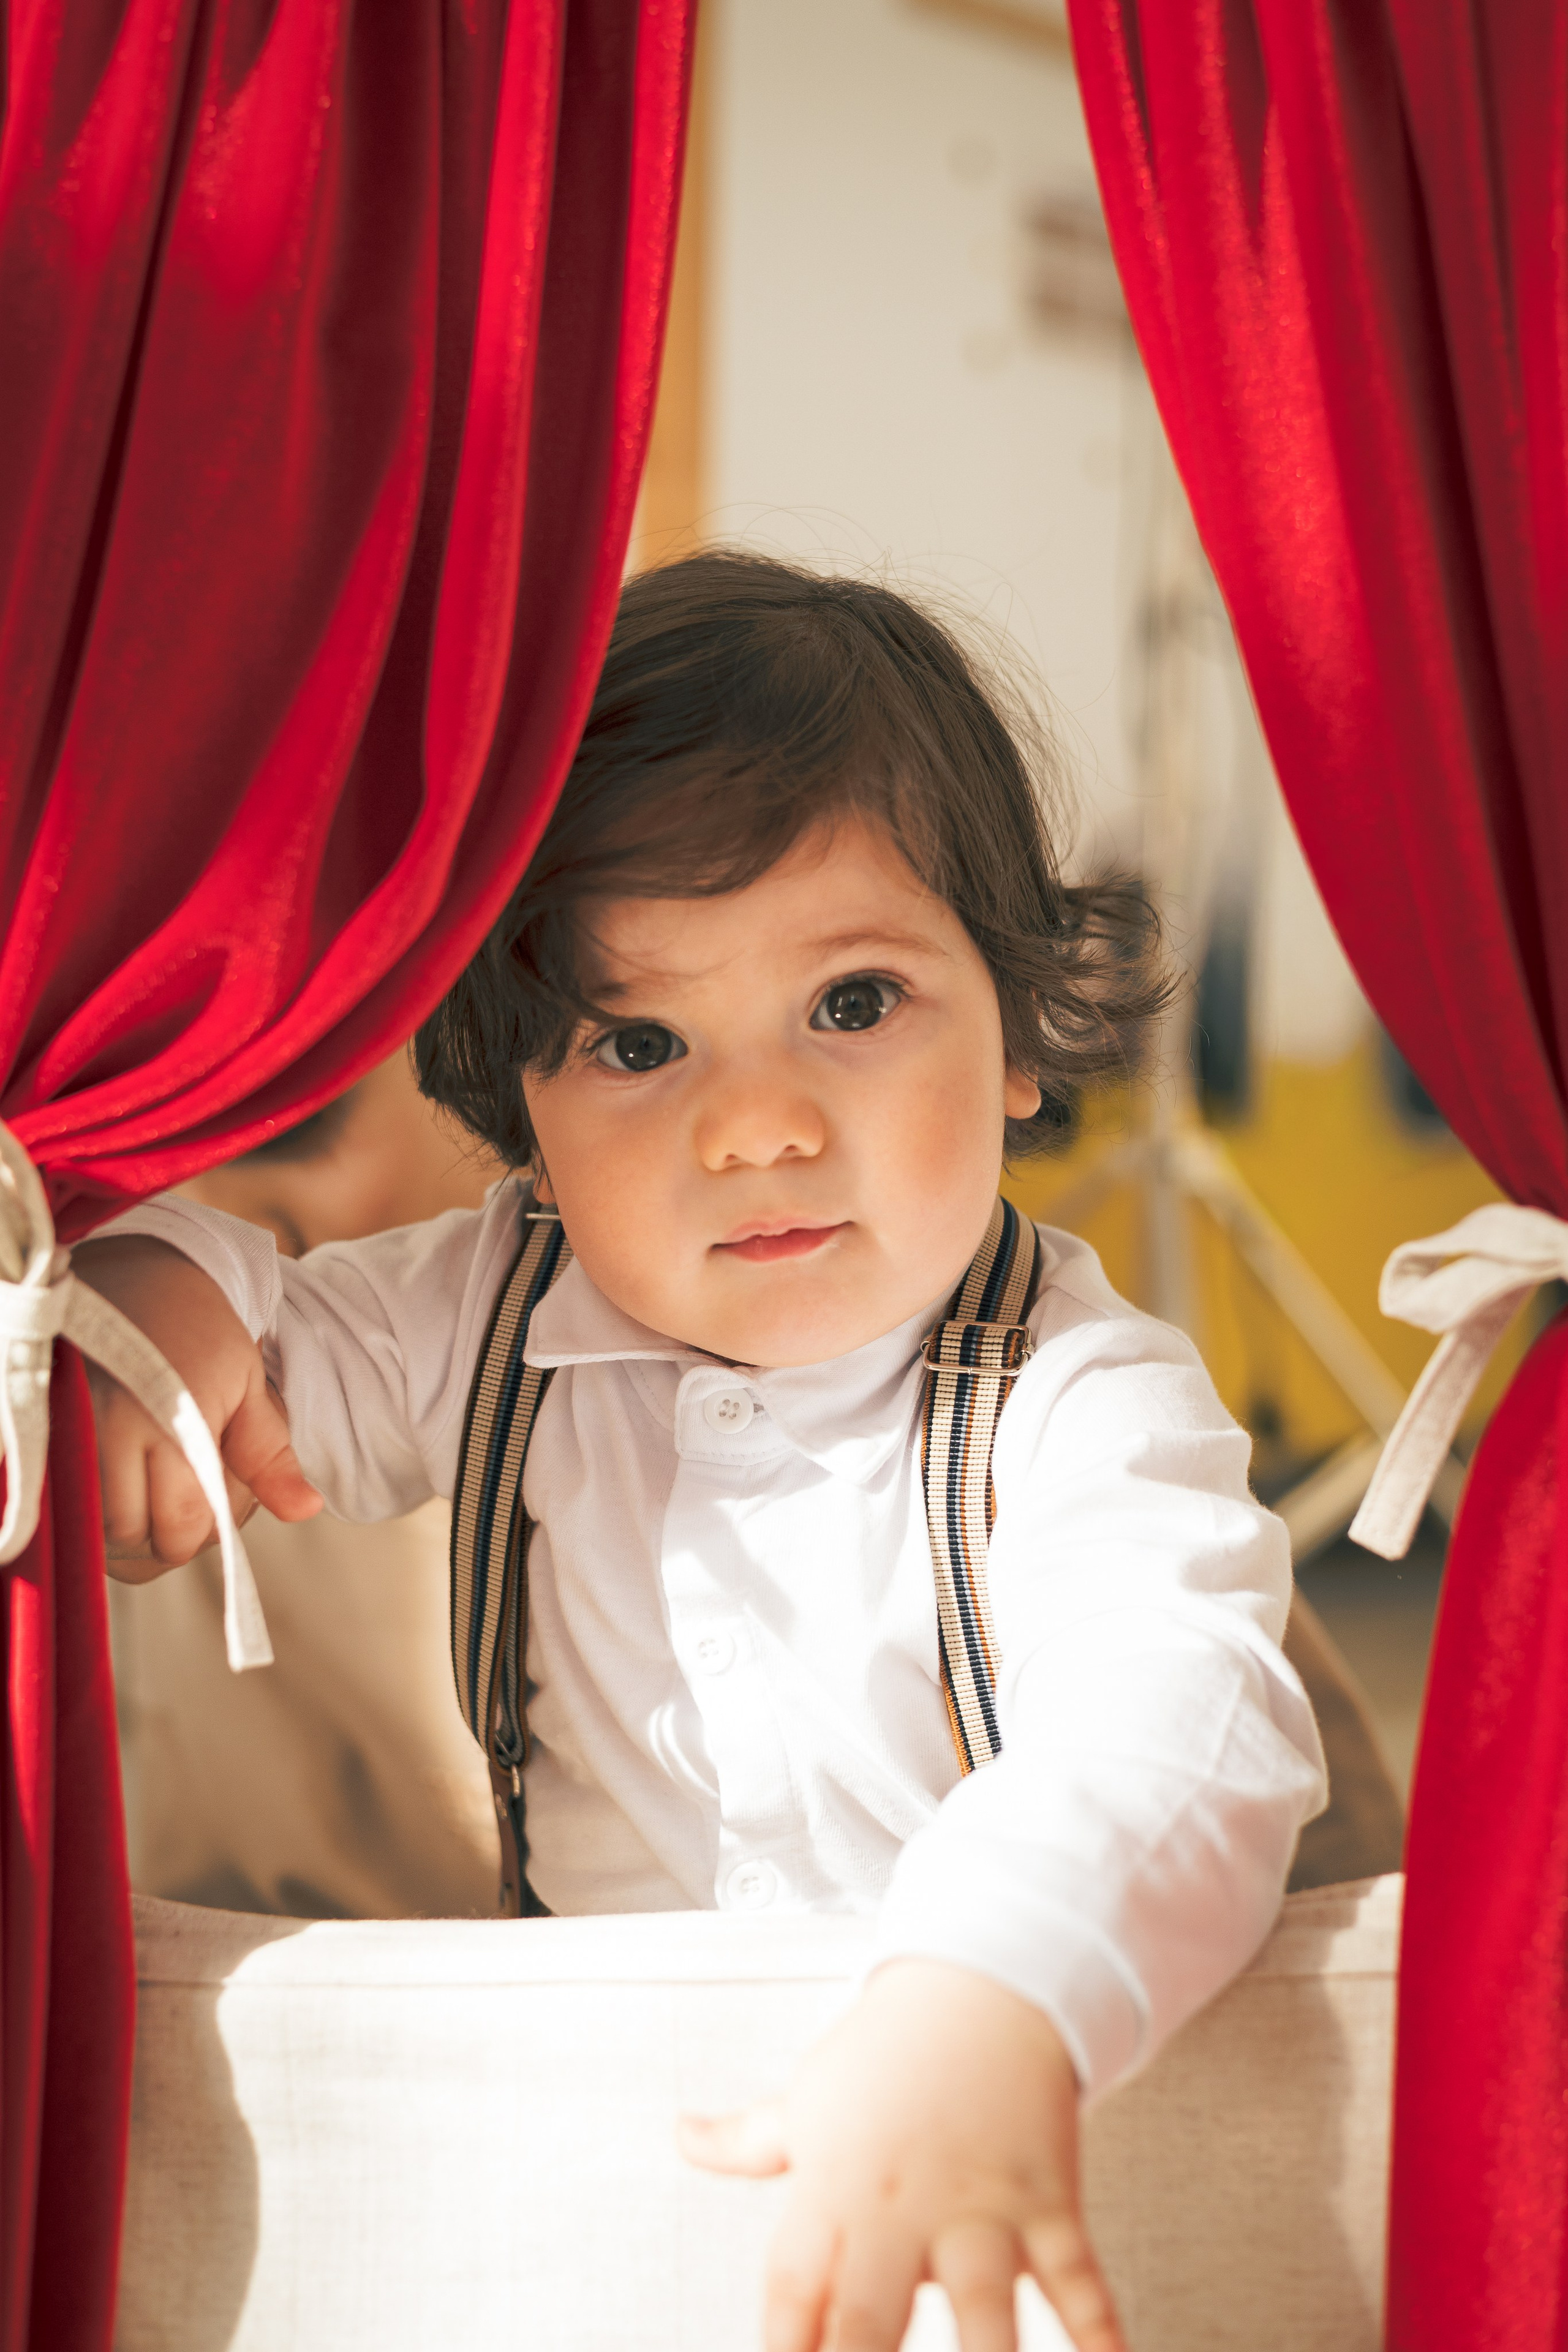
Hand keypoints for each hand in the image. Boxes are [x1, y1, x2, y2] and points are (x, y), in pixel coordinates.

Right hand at [74, 1237, 321, 1578]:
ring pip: (99, 1530)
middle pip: (137, 1538)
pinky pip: (71, 1510)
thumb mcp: (246, 1383)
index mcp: (169, 1423)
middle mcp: (108, 1434)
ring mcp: (69, 1436)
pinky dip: (97, 1513)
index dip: (204, 1527)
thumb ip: (270, 1455)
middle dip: (167, 1529)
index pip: (183, 1528)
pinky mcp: (47, 1432)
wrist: (135, 1272)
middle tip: (184, 1484)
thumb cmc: (197, 1328)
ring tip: (153, 1477)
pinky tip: (121, 1480)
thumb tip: (306, 1511)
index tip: (214, 1492)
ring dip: (130, 1523)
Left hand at [679, 1958, 1123, 2351]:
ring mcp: (981, 2209)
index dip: (784, 2351)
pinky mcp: (1047, 2202)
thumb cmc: (888, 2052)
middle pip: (871, 2320)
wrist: (984, 1985)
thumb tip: (681, 2135)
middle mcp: (904, 2208)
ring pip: (983, 2308)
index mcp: (836, 2190)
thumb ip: (744, 2140)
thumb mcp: (807, 2098)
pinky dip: (1099, 2329)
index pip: (793, 2290)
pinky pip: (1079, 2277)